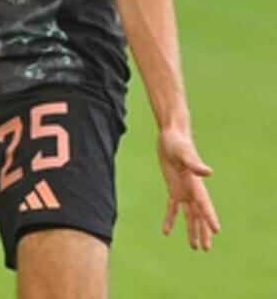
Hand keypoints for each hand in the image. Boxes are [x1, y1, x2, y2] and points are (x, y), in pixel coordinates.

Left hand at [157, 129, 219, 250]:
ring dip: (192, 229)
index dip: (210, 217)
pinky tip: (166, 231)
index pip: (204, 204)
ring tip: (195, 247)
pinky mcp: (173, 188)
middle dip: (203, 230)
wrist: (171, 135)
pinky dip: (171, 218)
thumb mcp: (184, 153)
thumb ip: (195, 164)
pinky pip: (173, 207)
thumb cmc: (178, 143)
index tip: (216, 231)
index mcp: (196, 183)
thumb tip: (209, 172)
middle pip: (199, 214)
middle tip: (206, 248)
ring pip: (189, 214)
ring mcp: (183, 190)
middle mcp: (192, 189)